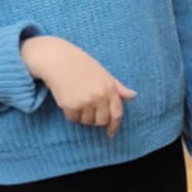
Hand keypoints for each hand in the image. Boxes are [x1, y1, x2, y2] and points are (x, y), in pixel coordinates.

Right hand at [21, 35, 135, 136]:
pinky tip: (68, 100)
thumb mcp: (103, 74)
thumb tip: (133, 95)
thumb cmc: (81, 65)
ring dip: (82, 116)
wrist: (58, 59)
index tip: (110, 133)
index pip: (117, 114)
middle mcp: (100, 96)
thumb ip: (118, 87)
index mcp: (110, 89)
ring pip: (87, 121)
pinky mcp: (71, 105)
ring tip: (77, 100)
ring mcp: (86, 101)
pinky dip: (71, 113)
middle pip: (102, 121)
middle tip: (88, 110)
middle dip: (96, 120)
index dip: (114, 125)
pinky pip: (73, 119)